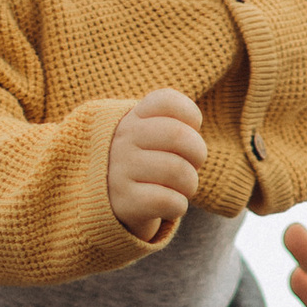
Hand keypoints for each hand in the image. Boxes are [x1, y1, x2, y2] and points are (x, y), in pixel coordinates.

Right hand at [106, 87, 207, 235]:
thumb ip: (174, 124)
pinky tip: (170, 205)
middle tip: (192, 165)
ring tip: (181, 188)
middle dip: (198, 153)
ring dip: (190, 184)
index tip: (189, 133)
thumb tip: (194, 137)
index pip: (167, 100)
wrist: (109, 205)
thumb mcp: (151, 137)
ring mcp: (119, 170)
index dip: (191, 116)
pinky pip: (169, 200)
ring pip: (178, 171)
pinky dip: (179, 205)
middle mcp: (122, 139)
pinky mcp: (123, 202)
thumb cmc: (144, 166)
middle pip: (178, 135)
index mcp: (132, 118)